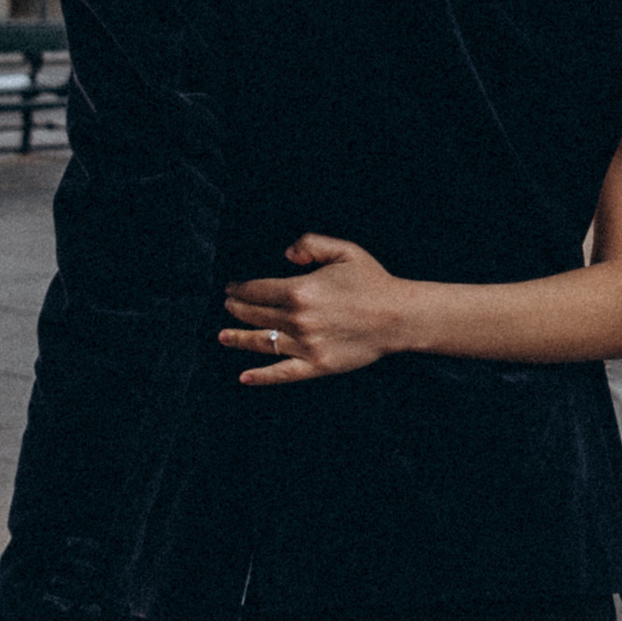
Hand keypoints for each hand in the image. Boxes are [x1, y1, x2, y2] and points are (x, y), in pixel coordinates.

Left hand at [221, 234, 409, 381]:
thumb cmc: (372, 281)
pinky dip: (261, 377)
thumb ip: (311, 243)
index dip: (240, 288)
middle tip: (228, 306)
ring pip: (262, 342)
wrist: (398, 316)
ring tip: (223, 336)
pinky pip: (282, 373)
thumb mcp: (344, 250)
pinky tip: (244, 377)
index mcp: (300, 290)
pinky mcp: (316, 365)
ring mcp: (305, 345)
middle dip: (237, 309)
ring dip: (239, 338)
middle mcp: (298, 319)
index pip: (258, 290)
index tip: (231, 288)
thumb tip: (286, 254)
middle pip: (256, 315)